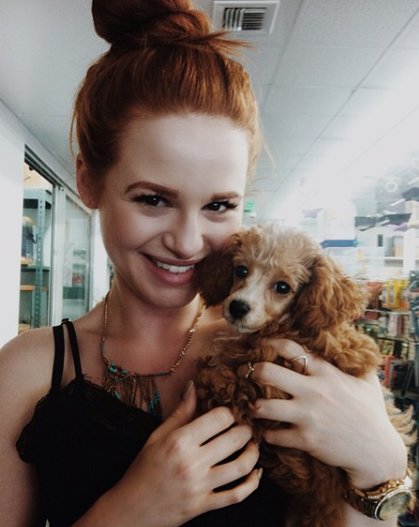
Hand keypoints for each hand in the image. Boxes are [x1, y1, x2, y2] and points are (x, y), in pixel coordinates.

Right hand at [109, 382, 260, 526]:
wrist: (130, 510)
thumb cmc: (143, 469)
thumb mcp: (157, 436)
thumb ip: (180, 412)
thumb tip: (194, 386)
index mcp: (179, 441)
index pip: (219, 418)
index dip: (230, 411)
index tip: (232, 411)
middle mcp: (191, 463)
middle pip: (234, 438)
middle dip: (246, 429)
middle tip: (246, 425)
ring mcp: (200, 486)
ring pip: (241, 466)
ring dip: (253, 453)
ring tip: (252, 445)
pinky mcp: (204, 506)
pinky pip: (237, 495)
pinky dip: (252, 484)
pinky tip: (255, 473)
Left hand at [251, 339, 407, 488]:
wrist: (377, 451)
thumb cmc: (371, 412)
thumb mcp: (366, 380)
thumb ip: (351, 361)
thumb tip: (345, 342)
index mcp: (325, 373)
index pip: (290, 349)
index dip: (270, 344)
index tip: (261, 346)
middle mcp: (313, 391)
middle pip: (268, 372)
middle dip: (251, 371)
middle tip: (246, 374)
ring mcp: (307, 416)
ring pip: (264, 407)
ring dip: (254, 406)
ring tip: (253, 406)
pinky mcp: (305, 440)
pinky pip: (273, 435)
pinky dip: (266, 434)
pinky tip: (267, 432)